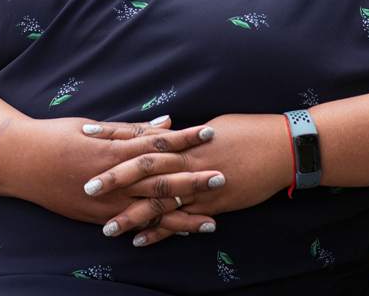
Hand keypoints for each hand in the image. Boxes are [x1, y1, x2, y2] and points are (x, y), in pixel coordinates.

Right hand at [4, 115, 217, 229]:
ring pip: (151, 211)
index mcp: (112, 149)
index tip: (209, 133)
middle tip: (222, 176)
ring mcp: (105, 203)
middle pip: (160, 180)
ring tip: (211, 220)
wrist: (20, 163)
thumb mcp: (94, 127)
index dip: (184, 139)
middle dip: (193, 180)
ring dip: (182, 216)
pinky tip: (176, 234)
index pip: (157, 144)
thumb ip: (131, 130)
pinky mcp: (97, 218)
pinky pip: (133, 225)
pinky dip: (156, 230)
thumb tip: (166, 124)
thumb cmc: (56, 136)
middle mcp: (112, 179)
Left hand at [83, 114, 294, 245]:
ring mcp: (200, 184)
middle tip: (85, 186)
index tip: (88, 135)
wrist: (282, 147)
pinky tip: (140, 242)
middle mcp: (188, 160)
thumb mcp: (212, 127)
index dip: (113, 136)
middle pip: (144, 169)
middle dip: (115, 179)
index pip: (141, 136)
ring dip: (132, 215)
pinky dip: (161, 232)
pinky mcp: (213, 203)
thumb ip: (185, 136)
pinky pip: (182, 220)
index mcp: (184, 138)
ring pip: (159, 201)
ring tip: (106, 227)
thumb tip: (167, 132)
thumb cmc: (249, 131)